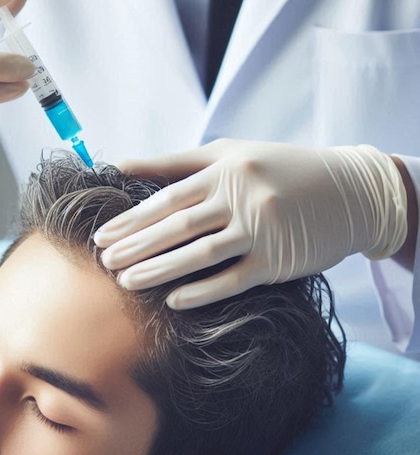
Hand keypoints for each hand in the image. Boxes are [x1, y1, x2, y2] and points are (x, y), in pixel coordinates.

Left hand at [94, 139, 407, 308]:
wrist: (352, 191)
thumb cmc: (282, 168)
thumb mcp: (231, 153)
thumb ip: (176, 161)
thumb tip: (121, 164)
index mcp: (227, 170)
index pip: (168, 198)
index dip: (132, 220)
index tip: (103, 236)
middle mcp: (242, 198)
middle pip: (178, 227)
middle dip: (136, 246)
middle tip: (104, 263)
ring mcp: (262, 230)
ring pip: (200, 254)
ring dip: (159, 270)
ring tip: (127, 282)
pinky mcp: (279, 262)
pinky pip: (234, 279)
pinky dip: (203, 291)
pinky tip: (174, 301)